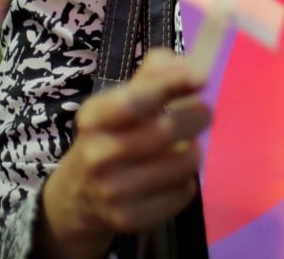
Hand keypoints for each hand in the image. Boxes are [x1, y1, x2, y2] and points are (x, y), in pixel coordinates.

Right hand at [36, 49, 210, 258]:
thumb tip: (190, 66)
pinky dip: (187, 181)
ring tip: (187, 145)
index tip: (201, 77)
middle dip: (196, 116)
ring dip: (195, 150)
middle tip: (204, 112)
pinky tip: (173, 176)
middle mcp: (98, 155)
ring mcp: (112, 191)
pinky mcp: (129, 219)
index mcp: (93, 118)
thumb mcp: (121, 99)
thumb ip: (155, 74)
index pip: (136, 100)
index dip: (172, 85)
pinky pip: (183, 193)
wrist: (79, 194)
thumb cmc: (114, 133)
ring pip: (183, 163)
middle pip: (166, 131)